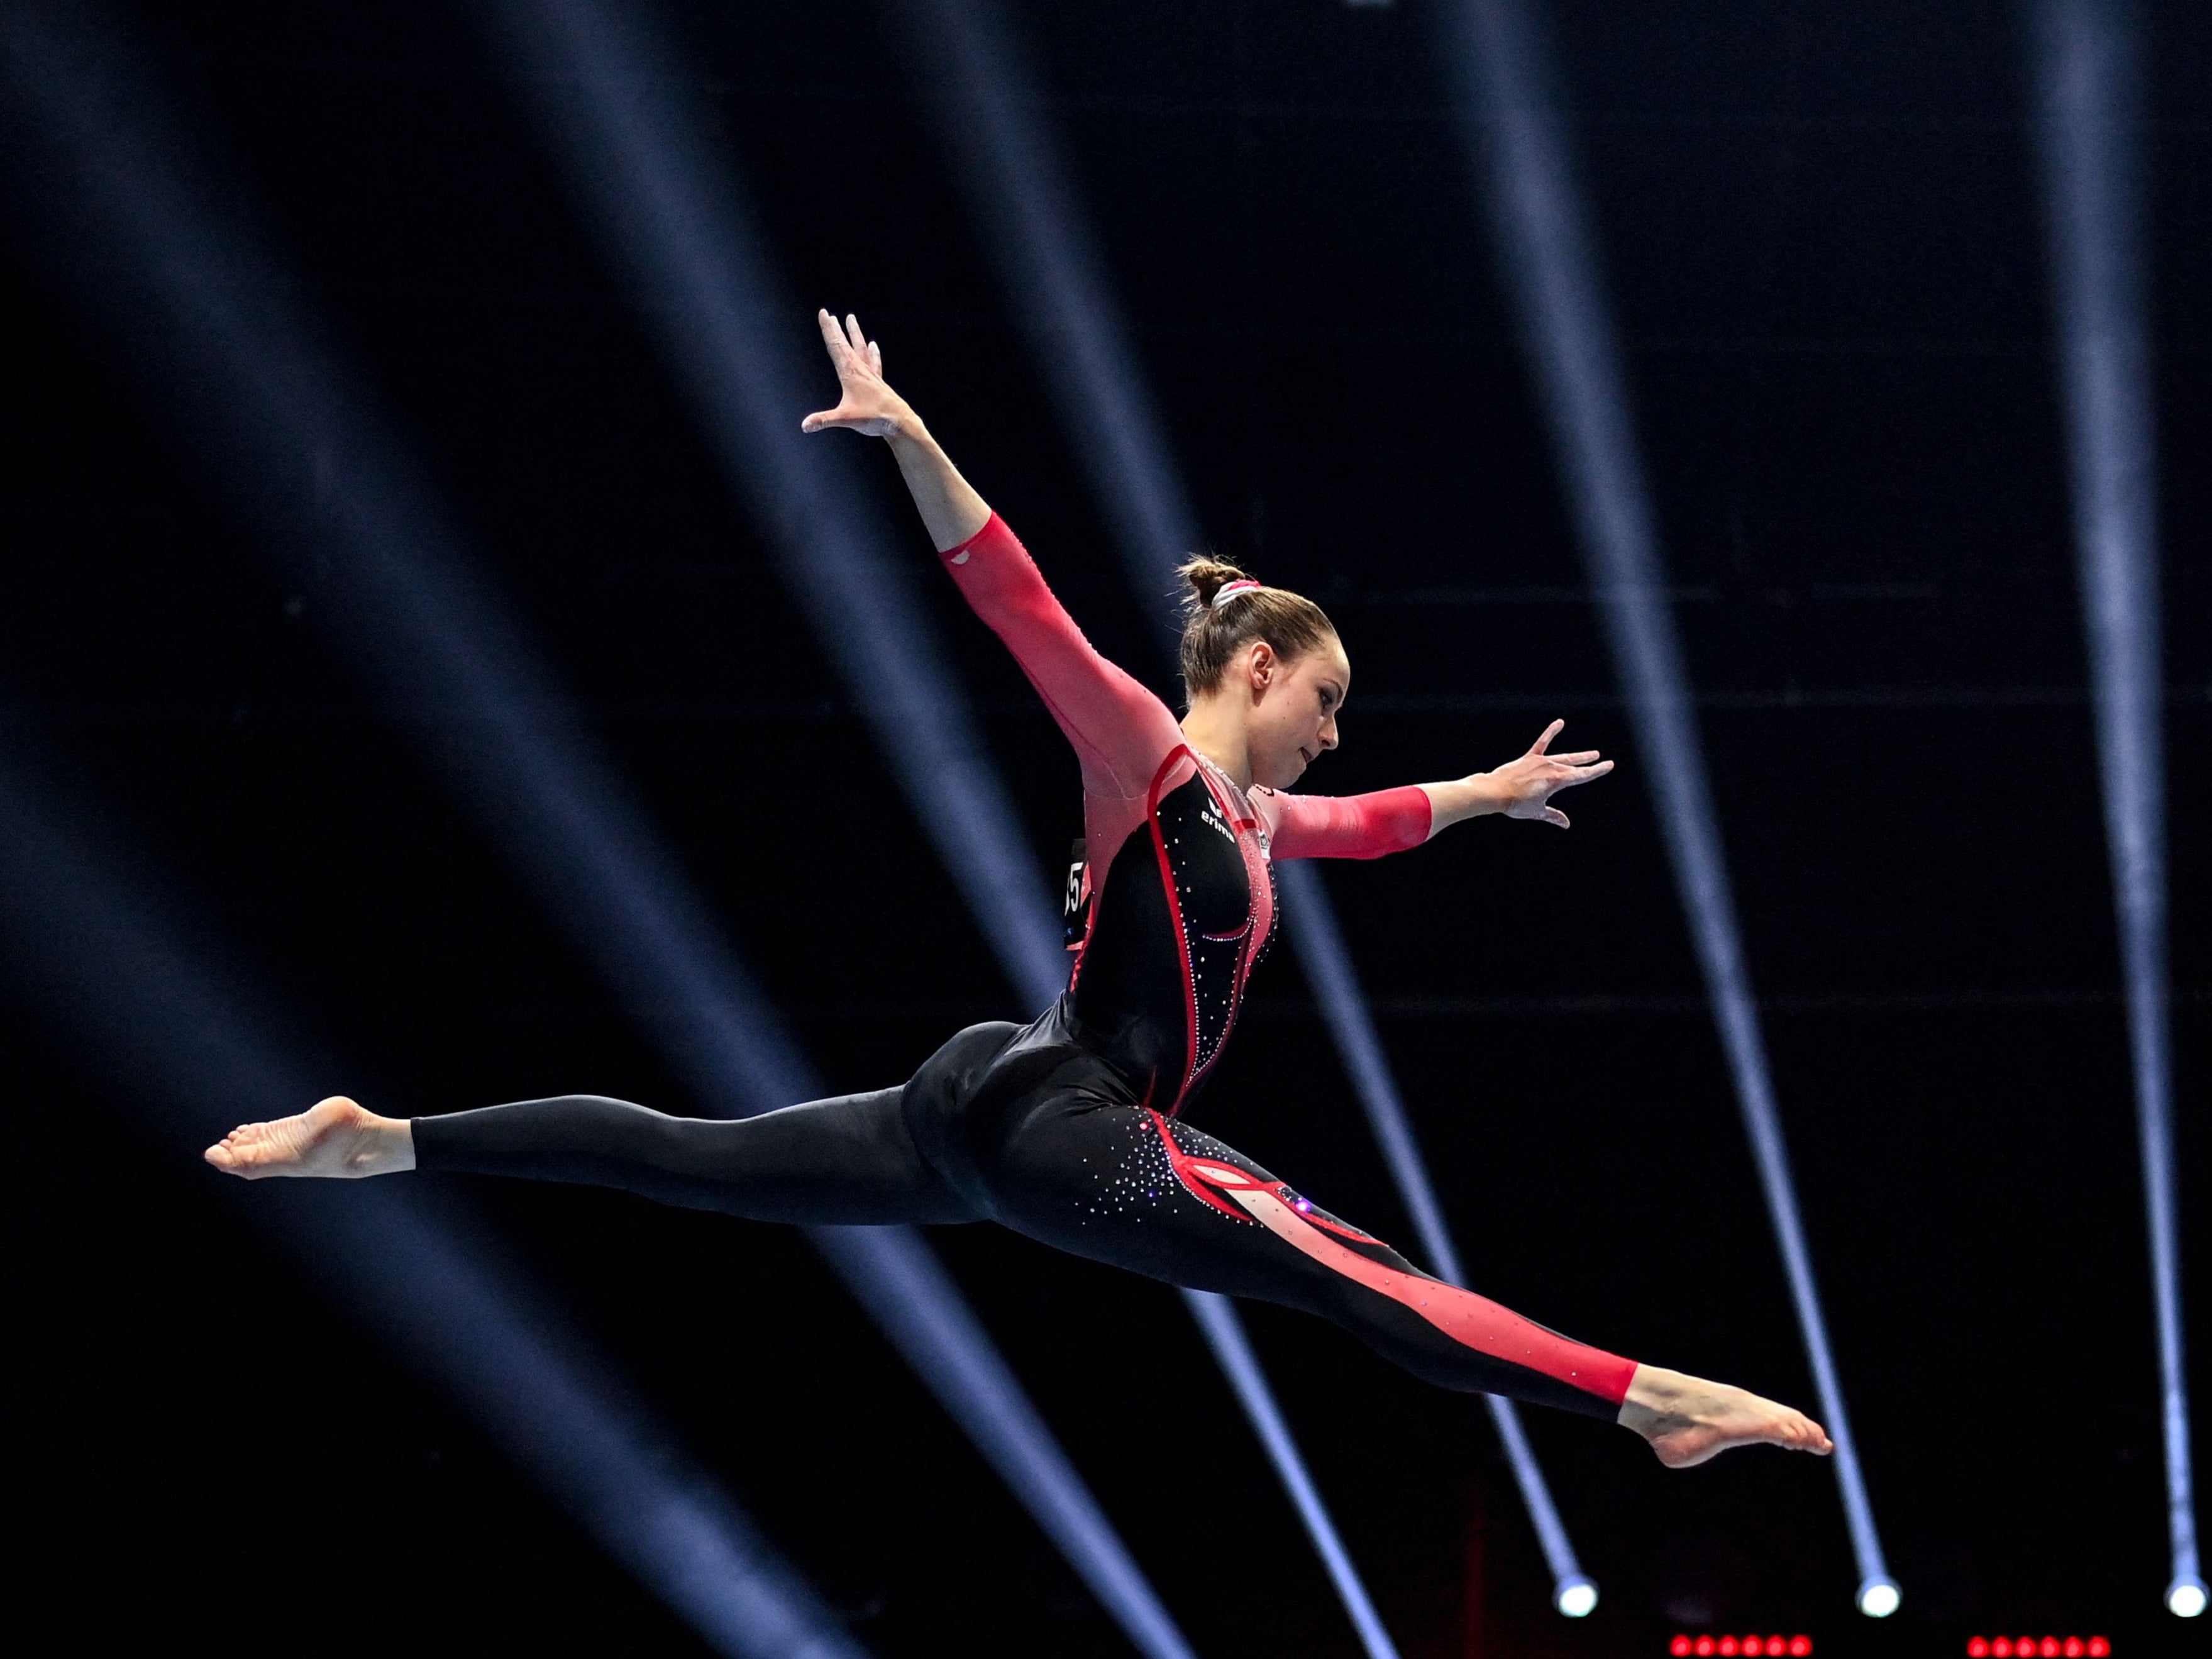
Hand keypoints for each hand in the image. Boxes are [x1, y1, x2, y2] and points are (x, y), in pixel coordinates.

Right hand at [799, 310, 913, 437]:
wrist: (899, 421)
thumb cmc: (874, 418)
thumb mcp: (845, 418)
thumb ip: (824, 420)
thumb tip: (805, 425)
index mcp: (850, 373)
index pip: (835, 346)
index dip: (828, 329)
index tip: (824, 314)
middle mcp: (860, 369)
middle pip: (845, 343)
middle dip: (836, 329)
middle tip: (829, 314)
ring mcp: (870, 374)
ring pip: (860, 348)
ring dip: (854, 334)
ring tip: (851, 319)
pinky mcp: (878, 381)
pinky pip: (874, 361)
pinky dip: (872, 352)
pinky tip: (873, 345)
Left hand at [1480, 719, 1613, 827]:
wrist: (1495, 791)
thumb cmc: (1516, 804)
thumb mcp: (1537, 812)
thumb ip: (1553, 816)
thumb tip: (1566, 824)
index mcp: (1557, 781)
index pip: (1582, 775)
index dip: (1597, 770)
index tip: (1609, 765)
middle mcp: (1551, 768)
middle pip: (1575, 766)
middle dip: (1590, 764)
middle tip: (1602, 760)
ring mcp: (1541, 761)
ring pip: (1564, 757)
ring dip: (1578, 756)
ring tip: (1593, 753)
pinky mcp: (1529, 757)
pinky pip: (1542, 742)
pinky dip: (1551, 732)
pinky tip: (1560, 723)